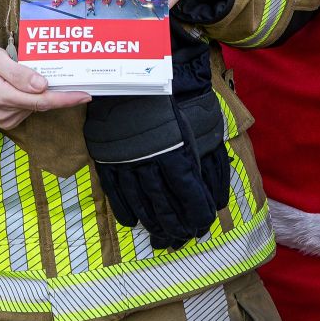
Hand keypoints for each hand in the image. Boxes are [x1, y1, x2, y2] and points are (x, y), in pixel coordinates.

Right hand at [0, 42, 88, 129]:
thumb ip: (17, 73)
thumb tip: (42, 85)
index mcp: (0, 95)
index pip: (41, 100)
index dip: (65, 98)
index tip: (85, 95)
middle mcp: (3, 112)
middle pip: (41, 104)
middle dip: (61, 94)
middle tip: (77, 80)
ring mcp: (4, 118)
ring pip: (35, 107)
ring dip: (45, 93)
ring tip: (40, 74)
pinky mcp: (5, 120)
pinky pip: (28, 109)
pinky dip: (34, 98)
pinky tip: (29, 87)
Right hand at [84, 93, 224, 249]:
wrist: (133, 81)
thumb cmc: (169, 104)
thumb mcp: (192, 130)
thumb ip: (201, 163)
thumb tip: (211, 195)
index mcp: (176, 152)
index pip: (189, 193)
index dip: (196, 213)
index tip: (202, 225)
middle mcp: (151, 162)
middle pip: (165, 204)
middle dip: (176, 226)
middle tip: (182, 240)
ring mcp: (127, 162)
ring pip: (141, 203)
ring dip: (152, 223)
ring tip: (160, 238)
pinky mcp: (108, 160)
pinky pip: (115, 192)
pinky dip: (124, 210)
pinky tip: (132, 223)